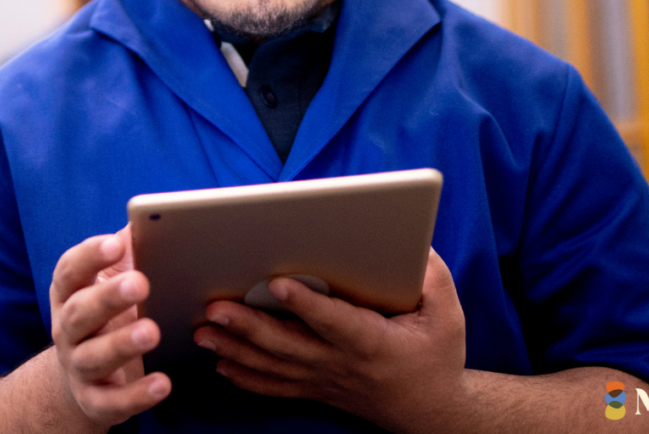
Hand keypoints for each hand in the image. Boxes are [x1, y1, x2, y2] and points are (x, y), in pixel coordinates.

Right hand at [48, 227, 171, 429]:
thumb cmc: (105, 318)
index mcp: (69, 294)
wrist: (83, 380)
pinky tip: (164, 384)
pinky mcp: (94, 401)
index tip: (116, 242)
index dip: (90, 257)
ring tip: (153, 330)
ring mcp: (78, 367)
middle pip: (79, 313)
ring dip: (122, 344)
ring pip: (93, 357)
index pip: (69, 272)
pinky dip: (136, 396)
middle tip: (140, 283)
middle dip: (107, 298)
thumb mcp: (109, 285)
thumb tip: (147, 217)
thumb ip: (126, 254)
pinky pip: (111, 402)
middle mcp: (67, 330)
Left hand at [192, 248, 466, 433]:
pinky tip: (220, 362)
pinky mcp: (316, 388)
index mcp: (373, 341)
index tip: (276, 282)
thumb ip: (431, 275)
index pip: (333, 321)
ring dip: (235, 349)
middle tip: (214, 307)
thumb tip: (413, 237)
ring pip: (273, 366)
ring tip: (202, 331)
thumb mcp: (447, 313)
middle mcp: (341, 363)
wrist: (434, 411)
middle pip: (288, 345)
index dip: (305, 304)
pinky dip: (246, 376)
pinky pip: (275, 386)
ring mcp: (324, 379)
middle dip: (248, 325)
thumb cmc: (437, 355)